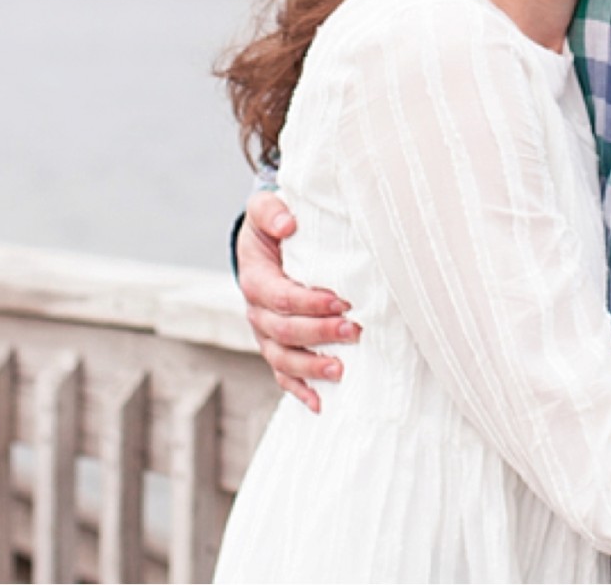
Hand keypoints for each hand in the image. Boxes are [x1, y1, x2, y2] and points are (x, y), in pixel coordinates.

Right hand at [237, 190, 360, 411]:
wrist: (262, 242)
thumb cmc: (270, 226)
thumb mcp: (264, 208)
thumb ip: (271, 210)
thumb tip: (288, 223)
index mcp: (255, 279)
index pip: (281, 297)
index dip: (310, 302)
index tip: (342, 301)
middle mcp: (256, 311)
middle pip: (284, 331)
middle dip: (320, 334)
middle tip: (355, 331)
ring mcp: (265, 333)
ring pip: (282, 358)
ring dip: (311, 368)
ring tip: (341, 371)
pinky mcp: (275, 346)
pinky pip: (282, 374)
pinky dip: (299, 390)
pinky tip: (319, 404)